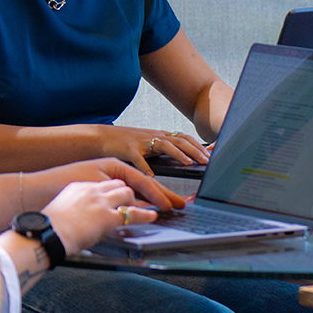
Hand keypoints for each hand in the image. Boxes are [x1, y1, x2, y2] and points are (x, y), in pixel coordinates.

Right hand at [40, 178, 155, 254]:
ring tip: (147, 206)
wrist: (45, 234)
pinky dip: (145, 214)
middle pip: (118, 184)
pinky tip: (153, 215)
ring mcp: (101, 202)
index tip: (119, 194)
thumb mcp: (60, 210)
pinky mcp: (108, 217)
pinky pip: (133, 213)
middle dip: (130, 191)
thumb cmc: (48, 229)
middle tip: (139, 198)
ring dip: (137, 200)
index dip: (114, 190)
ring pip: (127, 193)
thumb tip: (78, 218)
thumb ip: (73, 209)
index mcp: (78, 187)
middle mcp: (92, 191)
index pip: (103, 184)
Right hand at [41, 156, 186, 211]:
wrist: (38, 223)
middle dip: (161, 192)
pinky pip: (129, 211)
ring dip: (156, 201)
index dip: (150, 184)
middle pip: (139, 183)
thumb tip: (109, 205)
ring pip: (135, 194)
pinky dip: (144, 213)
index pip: (130, 175)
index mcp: (95, 173)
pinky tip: (155, 215)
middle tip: (179, 201)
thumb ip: (95, 196)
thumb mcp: (76, 197)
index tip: (164, 191)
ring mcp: (101, 197)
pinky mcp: (102, 214)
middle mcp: (99, 181)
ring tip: (173, 207)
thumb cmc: (52, 213)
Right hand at [89, 124, 209, 175]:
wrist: (101, 138)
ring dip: (178, 154)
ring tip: (188, 163)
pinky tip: (151, 176)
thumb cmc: (126, 144)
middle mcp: (153, 137)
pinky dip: (145, 167)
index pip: (184, 138)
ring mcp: (141, 142)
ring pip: (164, 145)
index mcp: (159, 136)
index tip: (210, 154)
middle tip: (206, 161)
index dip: (198, 145)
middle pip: (179, 140)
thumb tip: (182, 159)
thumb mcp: (148, 145)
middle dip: (195, 150)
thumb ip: (162, 151)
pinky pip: (138, 158)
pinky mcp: (128, 149)